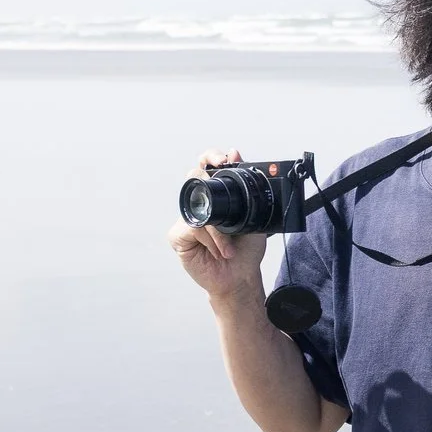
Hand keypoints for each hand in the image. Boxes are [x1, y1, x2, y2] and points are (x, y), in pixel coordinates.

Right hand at [170, 150, 270, 303]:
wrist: (241, 276)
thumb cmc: (246, 249)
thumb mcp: (253, 215)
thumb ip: (245, 188)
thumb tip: (236, 154)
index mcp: (216, 197)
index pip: (206, 167)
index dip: (211, 156)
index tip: (224, 158)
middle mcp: (198, 204)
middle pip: (194, 177)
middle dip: (207, 177)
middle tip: (220, 180)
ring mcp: (186, 219)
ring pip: (197, 209)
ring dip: (218, 229)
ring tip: (229, 246)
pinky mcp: (177, 236)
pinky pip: (192, 228)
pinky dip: (210, 240)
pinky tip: (218, 251)